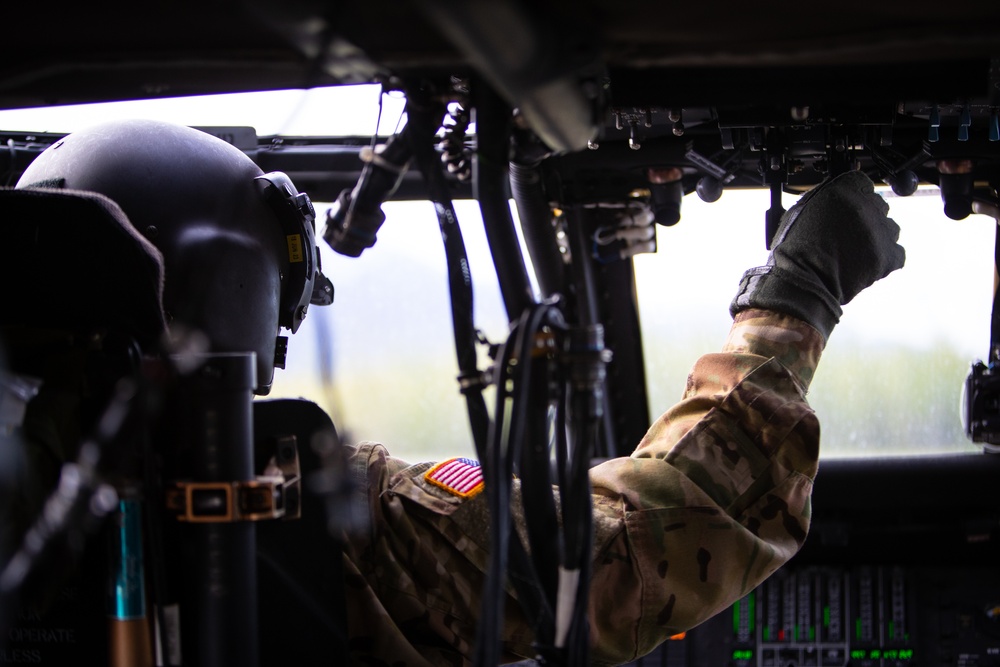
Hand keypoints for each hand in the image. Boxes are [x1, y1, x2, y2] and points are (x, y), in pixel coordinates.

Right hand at [730, 171, 905, 338]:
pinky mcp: (888, 255)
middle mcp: (865, 206)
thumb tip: (836, 195)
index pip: (861, 182)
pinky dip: (886, 258)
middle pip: (878, 204)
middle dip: (866, 217)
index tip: (848, 208)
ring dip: (877, 237)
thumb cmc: (795, 250)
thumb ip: (824, 198)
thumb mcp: (800, 211)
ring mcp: (879, 231)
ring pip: (890, 228)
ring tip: (856, 250)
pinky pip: (898, 252)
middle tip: (849, 234)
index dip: (854, 196)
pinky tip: (866, 262)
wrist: (803, 281)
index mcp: (843, 191)